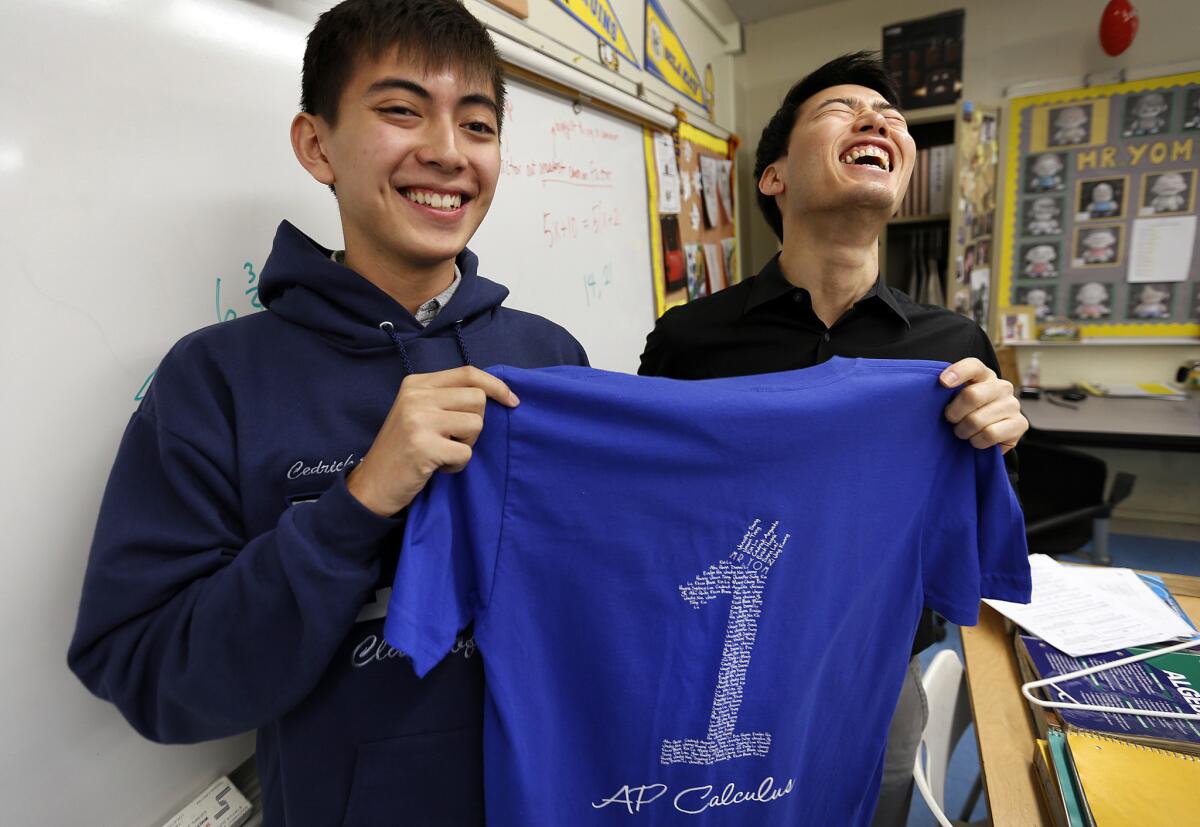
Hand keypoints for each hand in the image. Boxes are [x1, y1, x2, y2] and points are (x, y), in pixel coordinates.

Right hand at [347, 366, 518, 515]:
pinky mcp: (424, 446)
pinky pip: (466, 452)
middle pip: (478, 399)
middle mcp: (417, 397)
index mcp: (417, 383)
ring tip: (442, 452)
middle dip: (475, 423)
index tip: (513, 401)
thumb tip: (494, 392)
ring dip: (466, 444)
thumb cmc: (403, 449)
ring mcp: (419, 420)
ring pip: (476, 424)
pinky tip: (437, 466)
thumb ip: (447, 398)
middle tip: (452, 439)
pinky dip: (457, 464)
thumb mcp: (419, 412)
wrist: (372, 485)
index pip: (468, 373)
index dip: (496, 386)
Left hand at [939, 358, 1026, 452]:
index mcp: (984, 375)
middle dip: (954, 413)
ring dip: (964, 431)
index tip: (943, 382)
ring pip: (977, 420)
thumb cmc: (966, 415)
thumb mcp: (955, 400)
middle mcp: (1002, 387)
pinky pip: (990, 434)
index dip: (957, 372)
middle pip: (971, 395)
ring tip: (964, 431)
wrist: (989, 437)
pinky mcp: (1020, 424)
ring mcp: (1013, 404)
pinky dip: (977, 441)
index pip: (973, 366)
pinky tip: (977, 439)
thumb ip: (947, 392)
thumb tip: (939, 386)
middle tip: (951, 420)